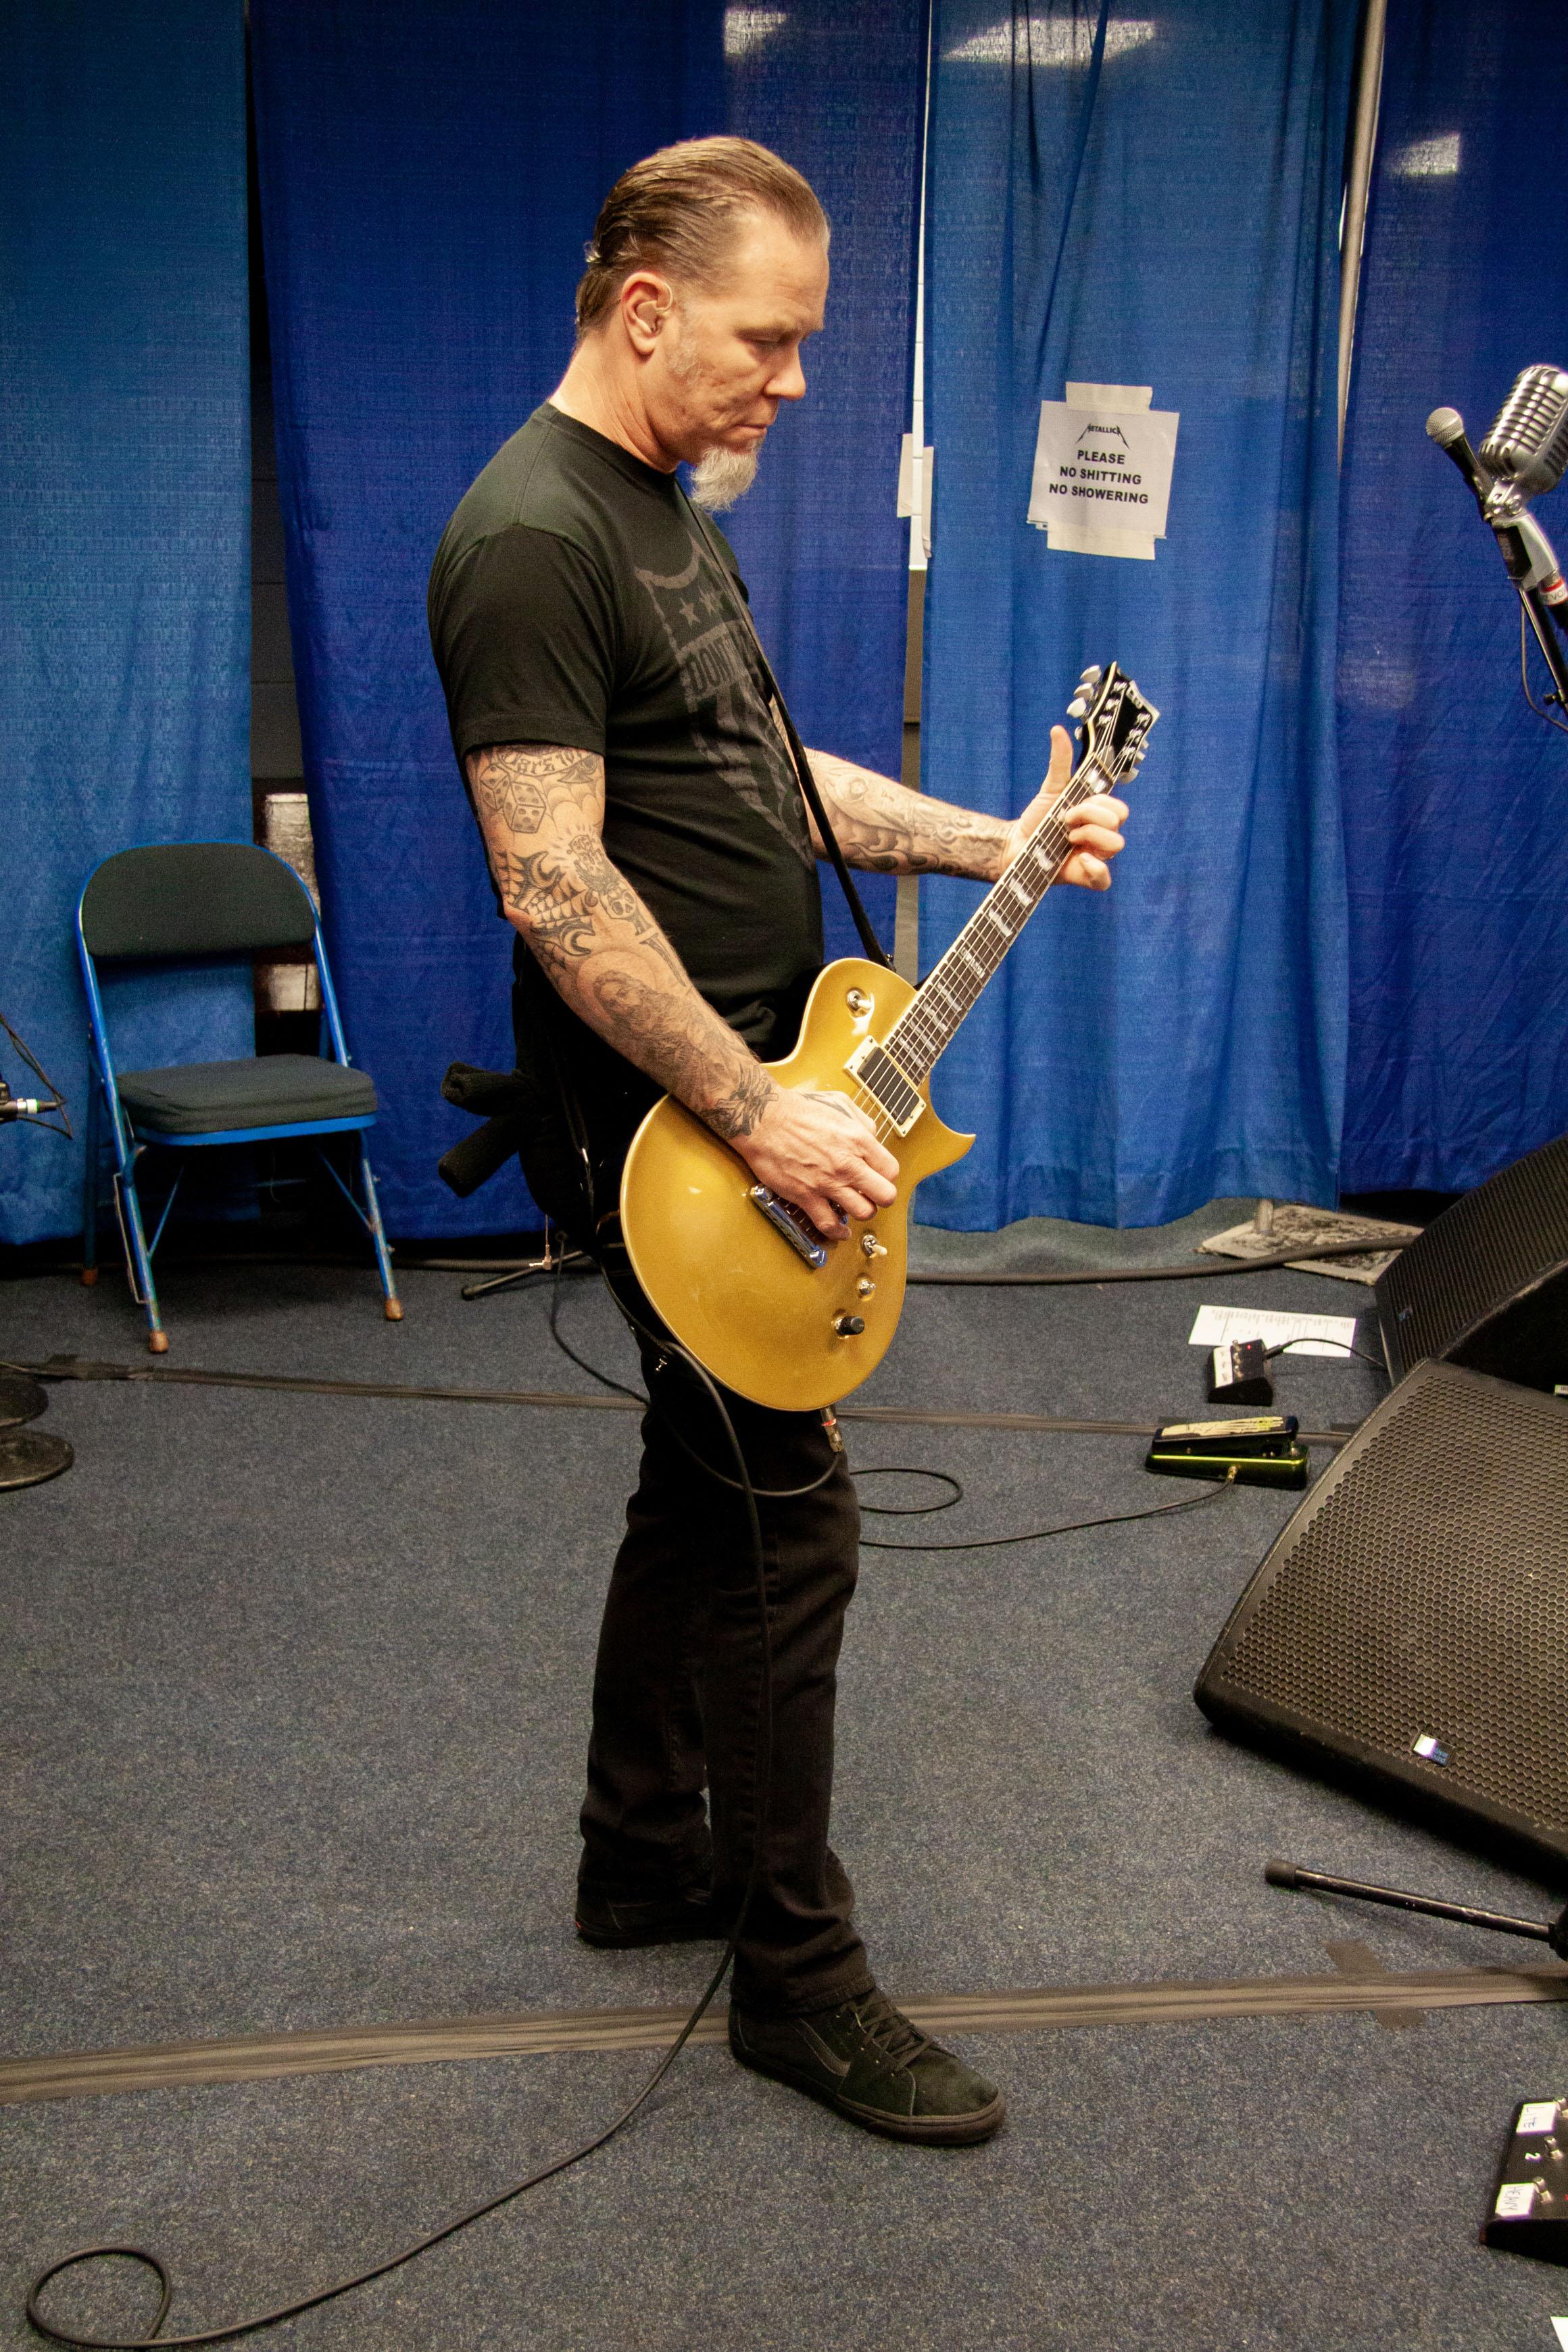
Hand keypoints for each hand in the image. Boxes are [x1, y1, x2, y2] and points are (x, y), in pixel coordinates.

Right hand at [731, 1083, 899, 1239]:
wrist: (763, 1119)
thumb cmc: (797, 1110)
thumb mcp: (840, 1103)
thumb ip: (862, 1121)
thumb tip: (873, 1136)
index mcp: (858, 1140)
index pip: (891, 1170)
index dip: (887, 1177)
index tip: (878, 1177)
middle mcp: (847, 1164)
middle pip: (884, 1195)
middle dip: (881, 1198)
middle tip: (872, 1196)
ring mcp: (827, 1183)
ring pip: (863, 1212)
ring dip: (862, 1212)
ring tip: (855, 1208)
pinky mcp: (806, 1196)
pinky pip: (829, 1224)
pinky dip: (838, 1232)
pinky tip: (841, 1231)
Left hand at [1005, 723, 1128, 890]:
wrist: (1016, 845)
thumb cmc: (1038, 819)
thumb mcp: (1051, 789)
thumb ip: (1060, 762)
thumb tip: (1057, 730)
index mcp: (1099, 816)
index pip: (1118, 808)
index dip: (1095, 805)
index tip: (1070, 808)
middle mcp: (1102, 835)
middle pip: (1118, 823)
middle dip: (1090, 818)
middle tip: (1065, 823)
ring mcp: (1096, 857)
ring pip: (1115, 845)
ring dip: (1088, 838)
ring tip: (1066, 839)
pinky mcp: (1085, 877)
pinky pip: (1105, 880)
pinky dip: (1097, 870)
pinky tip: (1081, 860)